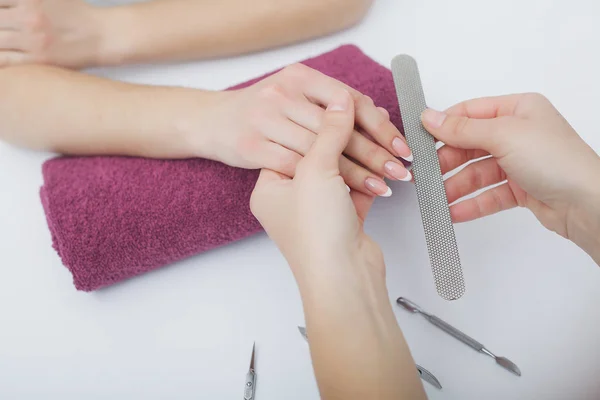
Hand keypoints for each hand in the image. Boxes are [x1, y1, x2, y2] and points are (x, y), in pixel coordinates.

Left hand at [0, 0, 104, 67]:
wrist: (102, 35)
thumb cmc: (78, 15)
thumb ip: (26, 0)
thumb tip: (10, 5)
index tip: (2, 17)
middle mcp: (28, 17)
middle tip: (3, 32)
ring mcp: (32, 40)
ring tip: (4, 44)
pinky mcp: (39, 60)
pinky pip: (5, 61)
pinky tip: (2, 61)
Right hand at [208, 63, 412, 196]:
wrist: (210, 123)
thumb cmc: (263, 117)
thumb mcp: (298, 102)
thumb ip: (334, 109)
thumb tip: (381, 115)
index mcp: (298, 75)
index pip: (348, 99)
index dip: (377, 122)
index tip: (399, 143)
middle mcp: (281, 92)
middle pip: (338, 127)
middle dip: (373, 150)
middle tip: (400, 168)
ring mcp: (263, 119)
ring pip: (321, 149)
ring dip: (357, 170)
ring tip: (385, 183)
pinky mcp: (251, 147)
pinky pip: (297, 167)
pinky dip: (327, 183)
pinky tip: (352, 193)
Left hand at [250, 90, 425, 399]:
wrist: (343, 279)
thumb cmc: (316, 235)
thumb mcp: (316, 171)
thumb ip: (329, 132)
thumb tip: (340, 101)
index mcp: (270, 187)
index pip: (292, 141)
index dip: (317, 120)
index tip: (338, 101)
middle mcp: (291, 199)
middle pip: (319, 155)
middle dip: (346, 135)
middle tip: (364, 111)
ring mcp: (318, 211)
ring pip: (342, 171)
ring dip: (365, 153)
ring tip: (383, 128)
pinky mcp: (343, 220)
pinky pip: (358, 188)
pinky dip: (373, 174)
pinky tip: (387, 155)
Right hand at [421, 93, 599, 257]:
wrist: (588, 203)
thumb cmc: (557, 160)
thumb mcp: (503, 135)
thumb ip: (463, 128)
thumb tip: (430, 117)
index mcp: (518, 109)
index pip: (470, 112)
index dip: (443, 126)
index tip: (419, 140)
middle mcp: (519, 133)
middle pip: (470, 145)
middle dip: (446, 162)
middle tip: (424, 175)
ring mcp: (520, 162)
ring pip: (477, 173)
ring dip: (455, 187)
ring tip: (437, 200)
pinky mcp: (522, 189)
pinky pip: (489, 194)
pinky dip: (471, 204)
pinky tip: (454, 212)